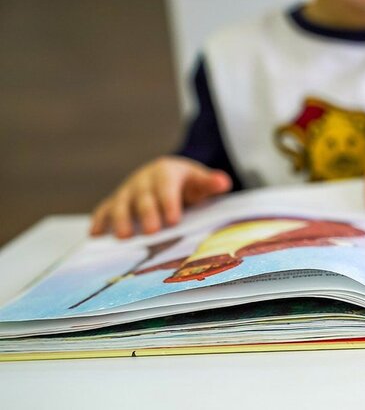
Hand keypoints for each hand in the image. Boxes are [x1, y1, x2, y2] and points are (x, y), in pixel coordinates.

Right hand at [90, 156, 231, 237]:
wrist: (166, 174)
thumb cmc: (186, 182)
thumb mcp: (199, 180)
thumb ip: (210, 182)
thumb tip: (224, 182)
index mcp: (165, 172)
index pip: (167, 188)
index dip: (169, 203)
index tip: (174, 219)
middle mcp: (143, 180)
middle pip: (144, 198)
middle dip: (147, 214)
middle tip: (153, 231)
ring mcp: (127, 190)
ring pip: (121, 203)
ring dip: (120, 219)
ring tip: (124, 237)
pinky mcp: (116, 201)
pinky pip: (104, 209)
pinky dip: (99, 220)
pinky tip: (96, 234)